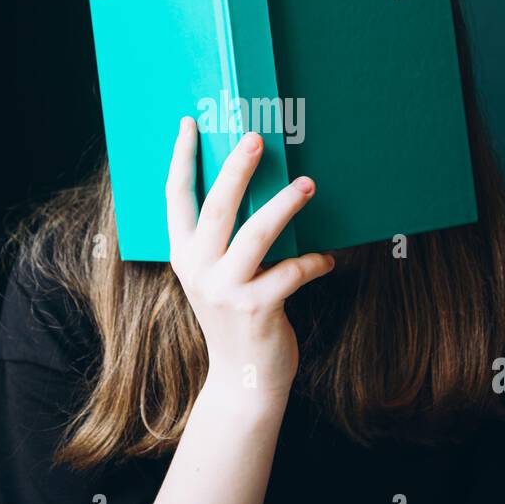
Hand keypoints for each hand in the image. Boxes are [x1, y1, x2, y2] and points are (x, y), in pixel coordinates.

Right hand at [165, 116, 334, 409]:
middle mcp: (198, 269)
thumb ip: (223, 242)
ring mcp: (225, 290)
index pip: (175, 198)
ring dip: (286, 204)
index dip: (180, 159)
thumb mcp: (216, 278)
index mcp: (184, 255)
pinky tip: (329, 259)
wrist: (243, 380)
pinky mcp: (256, 308)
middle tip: (256, 137)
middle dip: (237, 169)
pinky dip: (314, 261)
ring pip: (257, 233)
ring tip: (308, 184)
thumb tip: (252, 188)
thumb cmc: (236, 318)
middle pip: (216, 207)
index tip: (189, 124)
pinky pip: (292, 271)